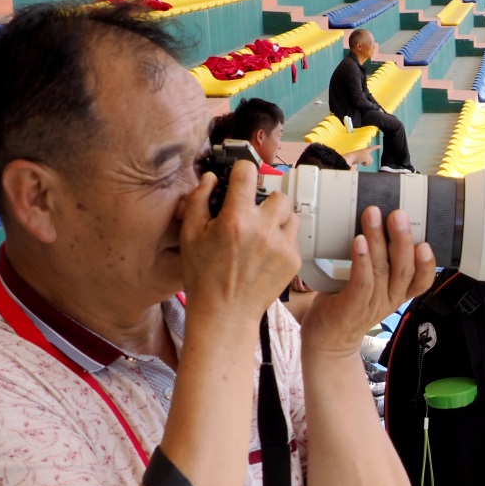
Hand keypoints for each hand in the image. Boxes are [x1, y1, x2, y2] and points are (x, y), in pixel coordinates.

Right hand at [177, 160, 300, 323]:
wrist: (225, 314)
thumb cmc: (204, 277)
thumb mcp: (190, 235)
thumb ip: (198, 199)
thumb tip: (211, 178)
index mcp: (236, 219)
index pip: (248, 173)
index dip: (243, 171)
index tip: (241, 176)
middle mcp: (263, 229)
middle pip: (278, 194)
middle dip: (265, 200)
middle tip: (253, 214)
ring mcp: (282, 245)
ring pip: (291, 214)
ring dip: (278, 219)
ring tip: (262, 232)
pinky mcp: (293, 260)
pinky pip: (294, 237)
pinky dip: (282, 240)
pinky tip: (266, 252)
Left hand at [301, 207, 434, 356]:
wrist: (327, 343)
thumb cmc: (346, 307)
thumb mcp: (370, 286)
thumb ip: (376, 262)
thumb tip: (374, 224)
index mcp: (397, 294)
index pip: (422, 281)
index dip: (428, 264)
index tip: (426, 243)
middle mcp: (389, 299)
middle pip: (403, 269)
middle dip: (402, 239)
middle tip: (398, 214)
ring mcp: (371, 305)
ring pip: (382, 270)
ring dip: (378, 240)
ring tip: (373, 216)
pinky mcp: (352, 307)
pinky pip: (361, 282)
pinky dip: (362, 261)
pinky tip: (359, 241)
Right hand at [342, 146, 380, 169]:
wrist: (350, 158)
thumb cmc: (352, 159)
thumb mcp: (358, 158)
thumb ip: (363, 159)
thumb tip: (360, 166)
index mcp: (364, 150)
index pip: (371, 148)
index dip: (376, 147)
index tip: (380, 146)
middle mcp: (366, 151)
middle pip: (371, 160)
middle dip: (367, 162)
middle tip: (361, 161)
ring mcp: (366, 154)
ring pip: (370, 162)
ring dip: (366, 163)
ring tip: (360, 161)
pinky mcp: (366, 156)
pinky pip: (368, 163)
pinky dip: (365, 164)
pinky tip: (361, 162)